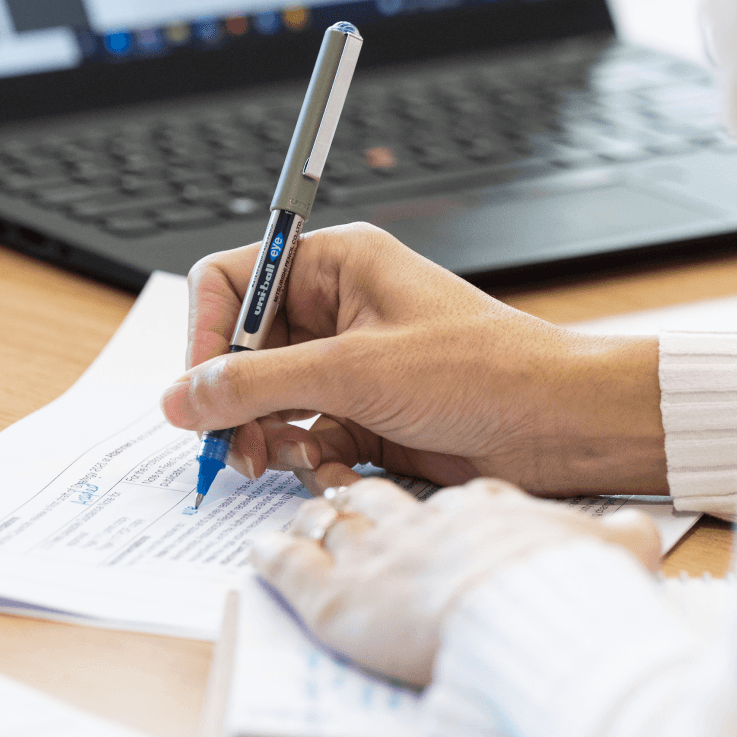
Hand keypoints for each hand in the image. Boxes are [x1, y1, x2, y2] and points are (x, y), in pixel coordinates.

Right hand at [162, 222, 665, 496]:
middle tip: (230, 447)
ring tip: (281, 460)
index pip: (234, 284)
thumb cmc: (479, 370)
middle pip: (245, 349)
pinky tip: (328, 469)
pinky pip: (304, 433)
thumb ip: (256, 384)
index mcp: (335, 266)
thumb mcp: (354, 372)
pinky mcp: (366, 413)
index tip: (199, 390)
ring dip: (265, 434)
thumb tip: (180, 397)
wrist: (557, 424)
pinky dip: (304, 455)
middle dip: (234, 399)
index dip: (208, 335)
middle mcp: (337, 310)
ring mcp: (350, 364)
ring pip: (270, 398)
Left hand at [252, 477, 661, 684]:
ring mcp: (374, 554)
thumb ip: (622, 539)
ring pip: (329, 518)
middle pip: (372, 493)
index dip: (425, 497)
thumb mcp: (612, 550)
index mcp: (475, 508)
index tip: (419, 500)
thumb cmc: (567, 577)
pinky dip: (273, 554)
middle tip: (335, 482)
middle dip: (353, 488)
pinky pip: (290, 565)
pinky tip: (260, 547)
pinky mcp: (335, 598)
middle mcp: (418, 522)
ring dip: (315, 512)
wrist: (526, 602)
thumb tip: (642, 538)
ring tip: (306, 509)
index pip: (440, 492)